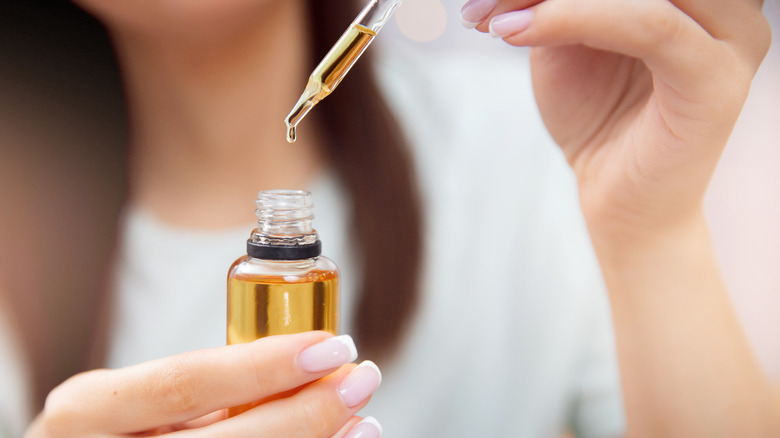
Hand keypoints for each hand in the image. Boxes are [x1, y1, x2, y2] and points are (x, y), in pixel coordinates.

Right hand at [25, 332, 381, 437]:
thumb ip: (206, 386)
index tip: (330, 346)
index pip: (183, 383)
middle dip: (304, 413)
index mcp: (87, 410)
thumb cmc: (121, 433)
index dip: (263, 365)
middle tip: (359, 381)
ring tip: (360, 421)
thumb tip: (311, 365)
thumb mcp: (138, 400)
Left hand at [462, 0, 770, 245]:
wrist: (617, 198)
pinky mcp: (717, 79)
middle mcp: (726, 6)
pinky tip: (515, 32)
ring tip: (496, 20)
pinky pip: (650, 25)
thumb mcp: (567, 39)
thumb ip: (560, 0)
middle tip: (483, 7)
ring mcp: (733, 37)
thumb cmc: (595, 117)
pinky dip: (575, 18)